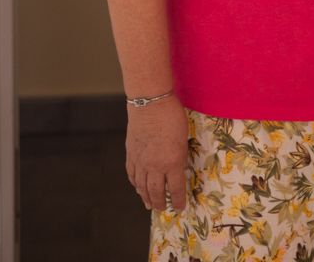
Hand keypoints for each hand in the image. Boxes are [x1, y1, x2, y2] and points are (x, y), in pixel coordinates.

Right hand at [126, 97, 189, 212]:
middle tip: (162, 210)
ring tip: (148, 204)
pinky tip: (137, 187)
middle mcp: (154, 166)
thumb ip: (179, 157)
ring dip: (145, 196)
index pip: (175, 189)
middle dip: (160, 203)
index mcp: (172, 163)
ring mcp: (140, 160)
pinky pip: (132, 173)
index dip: (178, 200)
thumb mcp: (183, 139)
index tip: (180, 208)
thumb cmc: (172, 117)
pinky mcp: (130, 153)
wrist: (150, 102)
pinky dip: (135, 183)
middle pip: (156, 191)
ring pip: (141, 185)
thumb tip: (176, 170)